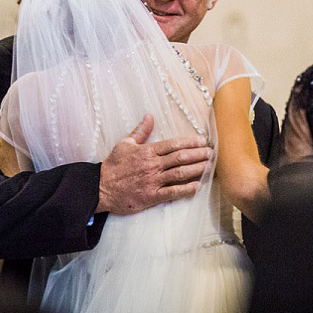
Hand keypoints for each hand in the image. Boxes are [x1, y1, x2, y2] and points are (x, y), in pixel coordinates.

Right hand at [96, 114, 212, 214]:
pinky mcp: (151, 196)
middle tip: (212, 152)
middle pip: (180, 157)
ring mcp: (153, 181)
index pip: (173, 144)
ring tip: (209, 166)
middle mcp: (153, 165)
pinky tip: (197, 186)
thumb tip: (149, 116)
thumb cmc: (113, 166)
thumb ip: (140, 131)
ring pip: (180, 173)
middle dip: (198, 154)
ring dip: (197, 169)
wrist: (100, 187)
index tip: (203, 141)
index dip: (190, 141)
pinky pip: (172, 193)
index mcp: (147, 151)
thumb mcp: (125, 144)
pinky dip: (186, 189)